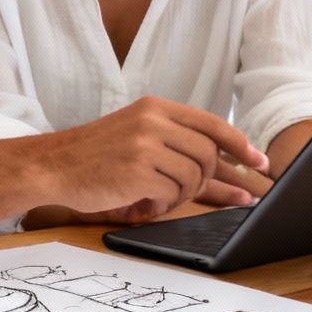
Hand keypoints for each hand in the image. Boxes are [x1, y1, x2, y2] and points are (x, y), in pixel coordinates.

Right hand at [36, 97, 267, 220]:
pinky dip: (164, 204)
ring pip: (193, 175)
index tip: (259, 163)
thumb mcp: (136, 130)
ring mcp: (144, 144)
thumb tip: (227, 163)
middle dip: (210, 179)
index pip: (213, 123)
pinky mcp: (136, 171)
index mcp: (156, 107)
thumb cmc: (96, 155)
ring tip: (160, 197)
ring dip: (182, 194)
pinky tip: (145, 203)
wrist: (52, 166)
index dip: (241, 145)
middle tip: (194, 192)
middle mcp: (153, 120)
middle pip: (208, 153)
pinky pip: (172, 193)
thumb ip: (175, 140)